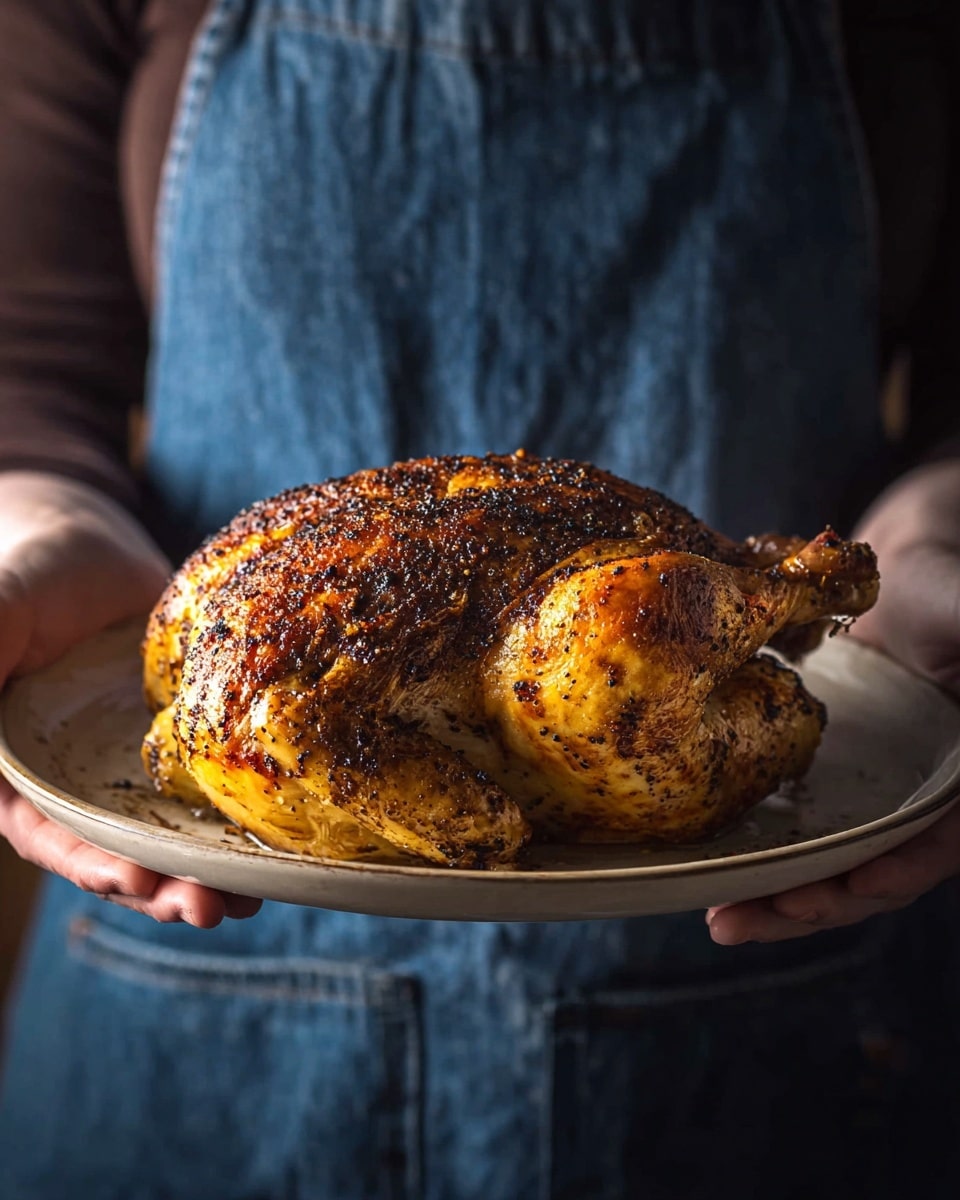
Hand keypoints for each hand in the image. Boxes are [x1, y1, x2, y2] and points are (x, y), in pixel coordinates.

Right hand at [0, 472, 261, 927]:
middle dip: (161, 890)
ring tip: (247, 902)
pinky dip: (238, 830)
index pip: (49, 836)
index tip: (136, 883)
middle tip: (208, 908)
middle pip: (117, 856)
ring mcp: (136, 774)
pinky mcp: (185, 753)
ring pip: (170, 840)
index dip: (90, 866)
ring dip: (204, 877)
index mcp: (21, 776)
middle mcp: (79, 788)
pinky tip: (275, 854)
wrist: (93, 551)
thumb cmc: (29, 577)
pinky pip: (211, 798)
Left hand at [707, 459, 959, 944]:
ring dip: (782, 896)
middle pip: (878, 871)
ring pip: (834, 861)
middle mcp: (922, 797)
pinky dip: (764, 853)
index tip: (845, 888)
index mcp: (959, 775)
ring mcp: (874, 792)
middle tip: (743, 919)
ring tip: (724, 920)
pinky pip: (802, 826)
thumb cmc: (946, 582)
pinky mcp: (831, 777)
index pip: (938, 842)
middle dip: (815, 902)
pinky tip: (714, 869)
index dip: (896, 871)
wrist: (900, 569)